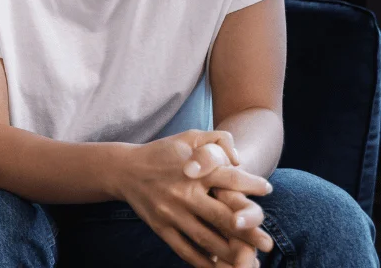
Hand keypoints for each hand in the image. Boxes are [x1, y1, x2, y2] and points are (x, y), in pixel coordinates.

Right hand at [114, 130, 271, 267]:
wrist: (123, 170)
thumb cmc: (163, 153)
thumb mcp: (188, 137)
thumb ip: (217, 139)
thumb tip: (239, 159)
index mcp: (194, 170)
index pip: (228, 178)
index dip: (250, 184)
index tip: (267, 190)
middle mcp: (184, 193)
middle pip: (221, 216)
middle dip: (247, 232)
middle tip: (268, 244)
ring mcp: (171, 212)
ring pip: (206, 239)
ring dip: (229, 253)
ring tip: (248, 261)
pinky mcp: (161, 227)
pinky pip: (185, 250)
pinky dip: (203, 261)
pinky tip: (218, 266)